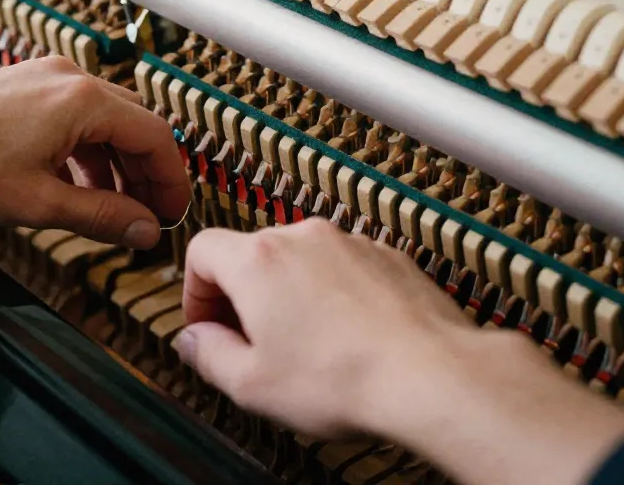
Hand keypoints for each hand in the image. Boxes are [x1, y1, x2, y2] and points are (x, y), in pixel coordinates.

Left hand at [0, 57, 188, 249]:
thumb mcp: (38, 202)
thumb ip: (101, 216)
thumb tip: (144, 229)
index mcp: (82, 100)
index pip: (154, 136)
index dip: (171, 180)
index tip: (173, 213)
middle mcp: (69, 78)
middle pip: (134, 123)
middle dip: (146, 172)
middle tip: (148, 214)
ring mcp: (45, 77)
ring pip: (104, 119)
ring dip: (116, 162)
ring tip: (112, 207)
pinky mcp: (24, 85)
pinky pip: (75, 114)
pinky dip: (86, 149)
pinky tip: (75, 183)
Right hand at [176, 220, 623, 484]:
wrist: (429, 372)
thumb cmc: (345, 378)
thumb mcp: (252, 385)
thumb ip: (208, 356)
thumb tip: (194, 342)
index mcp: (258, 261)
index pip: (202, 249)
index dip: (196, 291)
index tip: (208, 324)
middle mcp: (301, 238)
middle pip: (251, 253)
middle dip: (244, 296)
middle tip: (253, 342)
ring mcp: (346, 242)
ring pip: (298, 259)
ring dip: (291, 293)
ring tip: (307, 345)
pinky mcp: (383, 255)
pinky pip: (342, 266)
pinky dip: (334, 292)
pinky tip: (346, 336)